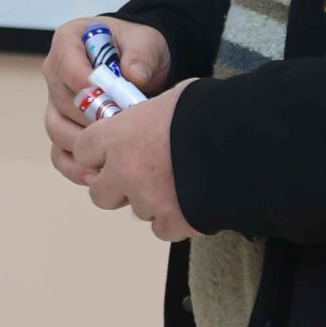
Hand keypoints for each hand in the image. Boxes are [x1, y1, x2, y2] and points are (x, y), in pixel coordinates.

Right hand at [41, 15, 171, 186]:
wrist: (142, 64)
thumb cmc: (139, 48)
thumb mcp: (146, 41)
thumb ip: (141, 54)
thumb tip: (134, 75)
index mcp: (68, 41)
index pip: (66, 64)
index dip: (85, 84)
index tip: (111, 97)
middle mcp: (55, 71)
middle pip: (61, 102)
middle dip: (90, 120)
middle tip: (118, 132)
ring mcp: (56, 102)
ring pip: (57, 129)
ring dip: (82, 145)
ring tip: (109, 156)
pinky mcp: (63, 127)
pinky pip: (59, 151)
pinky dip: (74, 165)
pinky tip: (96, 175)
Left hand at [75, 80, 200, 241]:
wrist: (242, 143)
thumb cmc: (209, 111)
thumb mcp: (173, 98)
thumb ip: (151, 115)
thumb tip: (154, 118)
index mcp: (118, 135)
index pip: (83, 150)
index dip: (98, 153)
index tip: (110, 153)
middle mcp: (124, 170)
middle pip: (100, 193)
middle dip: (117, 187)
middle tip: (141, 177)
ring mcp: (146, 200)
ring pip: (137, 210)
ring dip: (152, 202)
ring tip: (179, 184)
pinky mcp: (171, 222)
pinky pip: (162, 228)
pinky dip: (174, 220)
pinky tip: (191, 201)